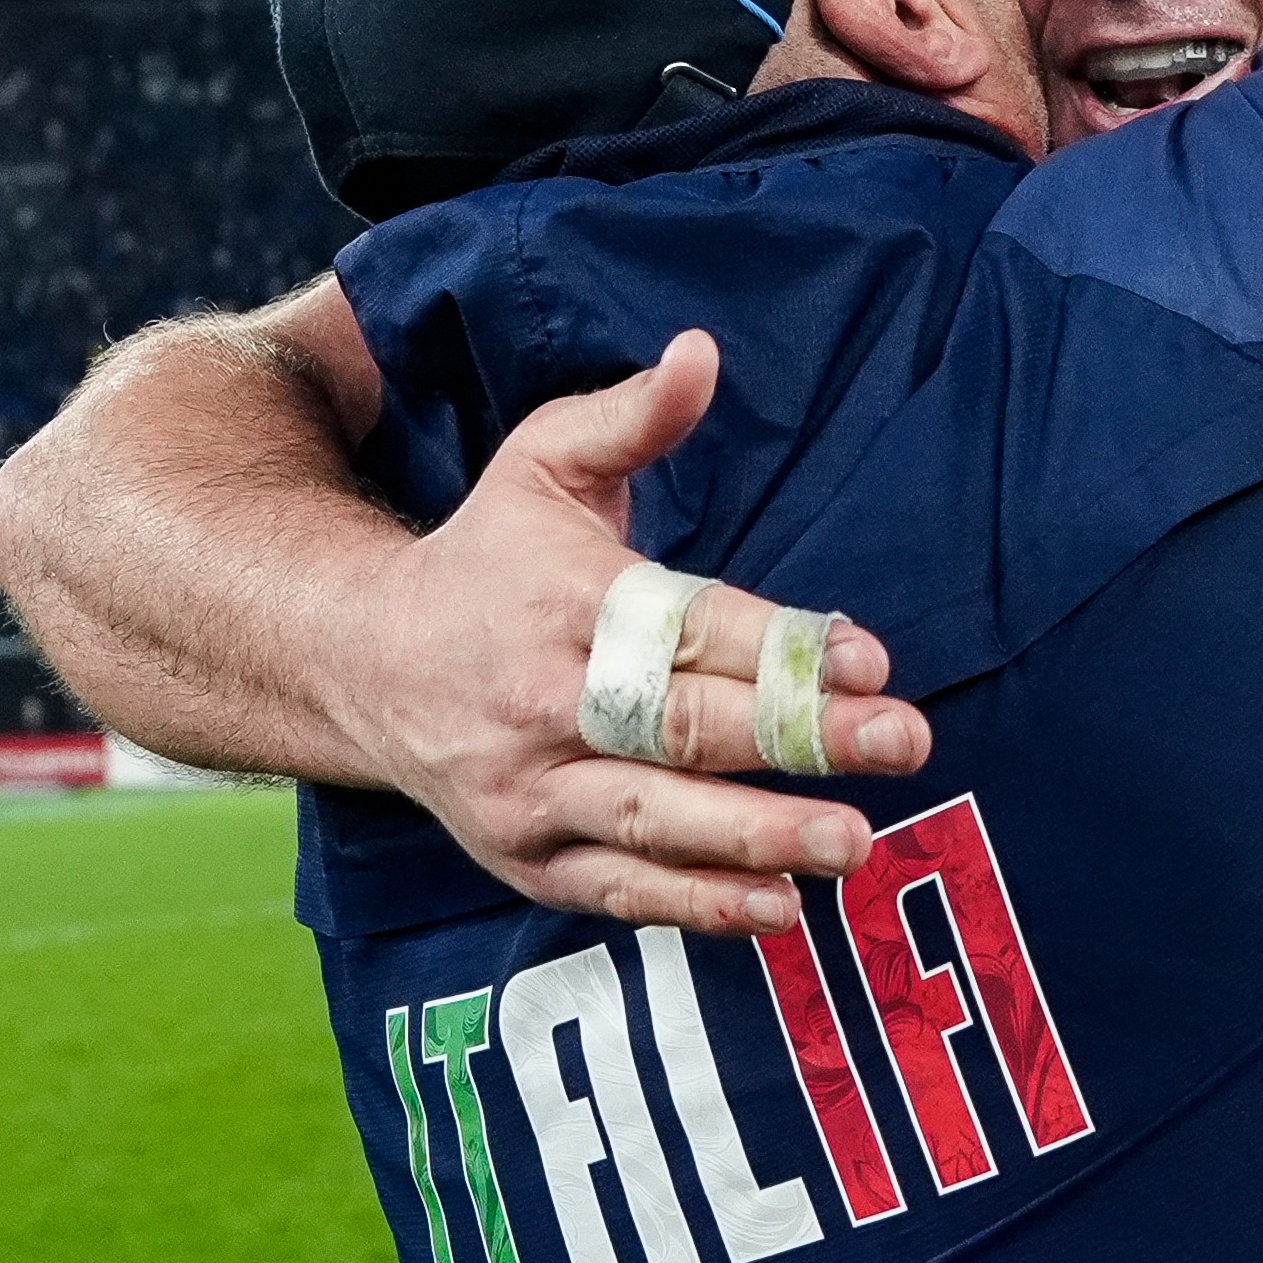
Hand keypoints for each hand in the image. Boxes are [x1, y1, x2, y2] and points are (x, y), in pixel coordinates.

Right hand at [327, 330, 932, 933]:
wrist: (357, 662)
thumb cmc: (486, 557)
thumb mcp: (543, 463)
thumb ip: (632, 418)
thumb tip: (703, 353)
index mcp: (563, 602)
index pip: (688, 629)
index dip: (781, 648)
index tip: (872, 661)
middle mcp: (541, 702)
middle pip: (680, 729)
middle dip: (798, 741)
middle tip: (905, 745)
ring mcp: (528, 791)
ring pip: (652, 822)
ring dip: (758, 838)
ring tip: (856, 843)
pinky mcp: (524, 858)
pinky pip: (618, 891)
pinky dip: (696, 906)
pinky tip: (779, 909)